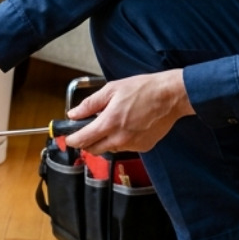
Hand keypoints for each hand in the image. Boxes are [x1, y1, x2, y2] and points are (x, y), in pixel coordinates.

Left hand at [63, 69, 194, 154]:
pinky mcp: (143, 147)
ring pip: (109, 149)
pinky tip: (128, 126)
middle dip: (87, 142)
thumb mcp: (112, 90)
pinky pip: (125, 147)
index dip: (72, 140)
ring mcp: (132, 145)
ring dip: (105, 140)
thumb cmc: (144, 89)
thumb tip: (74, 114)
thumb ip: (90, 104)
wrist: (170, 96)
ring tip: (114, 122)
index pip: (82, 140)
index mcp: (109, 122)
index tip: (68, 138)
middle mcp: (120, 138)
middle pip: (93, 150)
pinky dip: (121, 140)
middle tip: (88, 130)